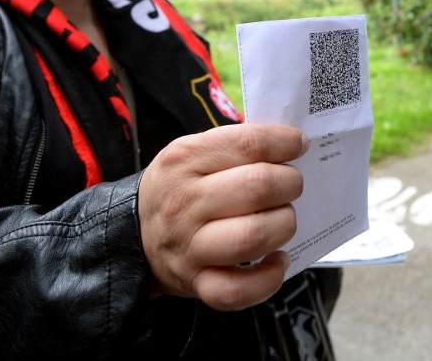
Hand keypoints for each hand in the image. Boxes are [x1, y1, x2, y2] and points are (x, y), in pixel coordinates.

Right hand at [138, 123, 306, 309]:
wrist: (133, 235)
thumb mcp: (191, 152)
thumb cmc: (178, 188)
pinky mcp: (197, 283)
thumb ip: (236, 145)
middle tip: (291, 185)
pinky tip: (277, 260)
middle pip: (257, 187)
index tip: (298, 145)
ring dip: (284, 225)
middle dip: (290, 183)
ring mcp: (190, 246)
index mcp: (185, 159)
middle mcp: (185, 202)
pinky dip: (269, 277)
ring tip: (282, 219)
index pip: (248, 144)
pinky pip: (239, 289)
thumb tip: (292, 143)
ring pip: (254, 236)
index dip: (285, 142)